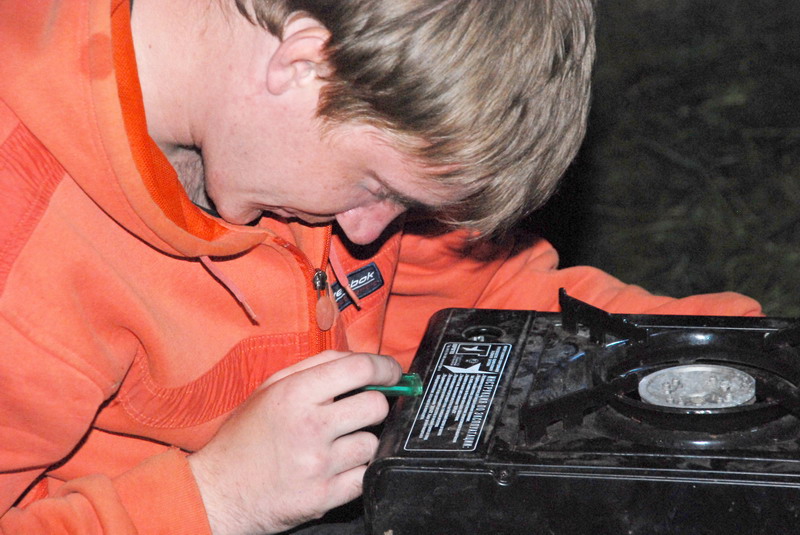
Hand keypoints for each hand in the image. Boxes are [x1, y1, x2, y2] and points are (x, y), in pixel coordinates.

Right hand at [188, 350, 401, 534]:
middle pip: (375, 405)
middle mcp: (309, 427)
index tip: (392, 373)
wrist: (218, 492)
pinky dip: (358, 471)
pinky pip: (365, 476)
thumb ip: (315, 368)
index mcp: (294, 394)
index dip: (385, 367)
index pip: (359, 368)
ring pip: (373, 443)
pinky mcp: (323, 497)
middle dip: (374, 405)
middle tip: (358, 411)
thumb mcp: (270, 389)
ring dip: (362, 441)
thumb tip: (362, 362)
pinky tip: (338, 466)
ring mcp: (318, 465)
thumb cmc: (245, 437)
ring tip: (337, 444)